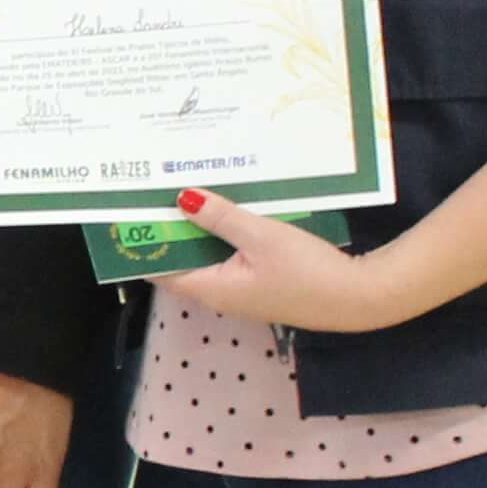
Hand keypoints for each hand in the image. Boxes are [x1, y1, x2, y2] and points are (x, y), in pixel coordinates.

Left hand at [164, 190, 409, 331]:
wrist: (359, 297)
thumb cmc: (308, 270)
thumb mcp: (261, 236)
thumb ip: (221, 217)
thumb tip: (181, 199)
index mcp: (212, 289)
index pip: (160, 270)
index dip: (142, 245)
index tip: (126, 215)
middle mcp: (222, 295)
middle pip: (183, 260)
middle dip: (170, 229)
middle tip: (156, 191)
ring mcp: (244, 290)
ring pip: (209, 255)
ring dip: (199, 229)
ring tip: (186, 190)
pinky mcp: (264, 282)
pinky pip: (232, 256)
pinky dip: (223, 234)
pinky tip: (228, 207)